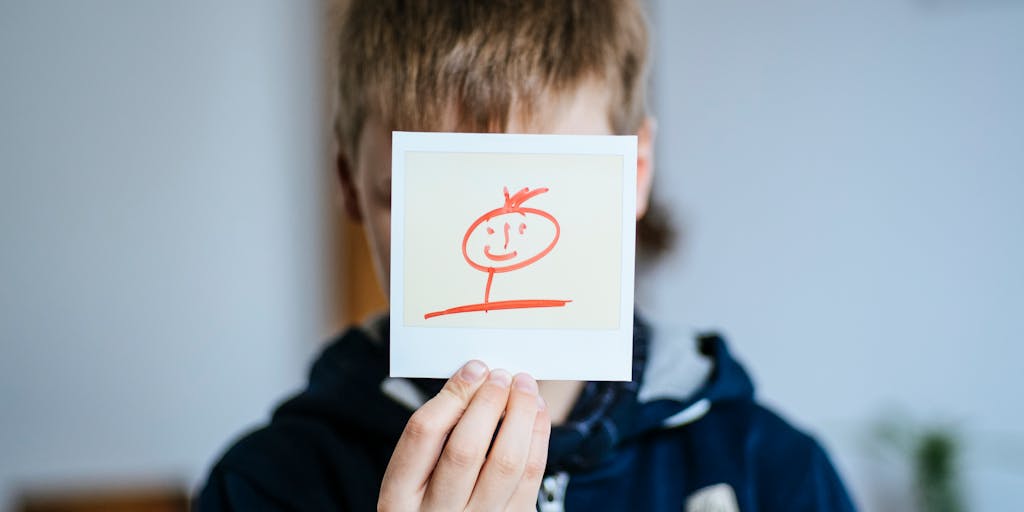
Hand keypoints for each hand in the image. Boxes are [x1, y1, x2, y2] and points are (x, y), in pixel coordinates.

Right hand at [378, 361, 550, 510]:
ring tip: (524, 387)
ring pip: (506, 462)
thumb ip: (435, 433)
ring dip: (521, 415)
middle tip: (501, 375)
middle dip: (488, 402)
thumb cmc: (430, 500)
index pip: (423, 434)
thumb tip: (474, 379)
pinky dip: (538, 437)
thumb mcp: (411, 476)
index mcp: (398, 497)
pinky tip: (536, 415)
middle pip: (465, 449)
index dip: (452, 395)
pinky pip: (531, 477)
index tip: (473, 369)